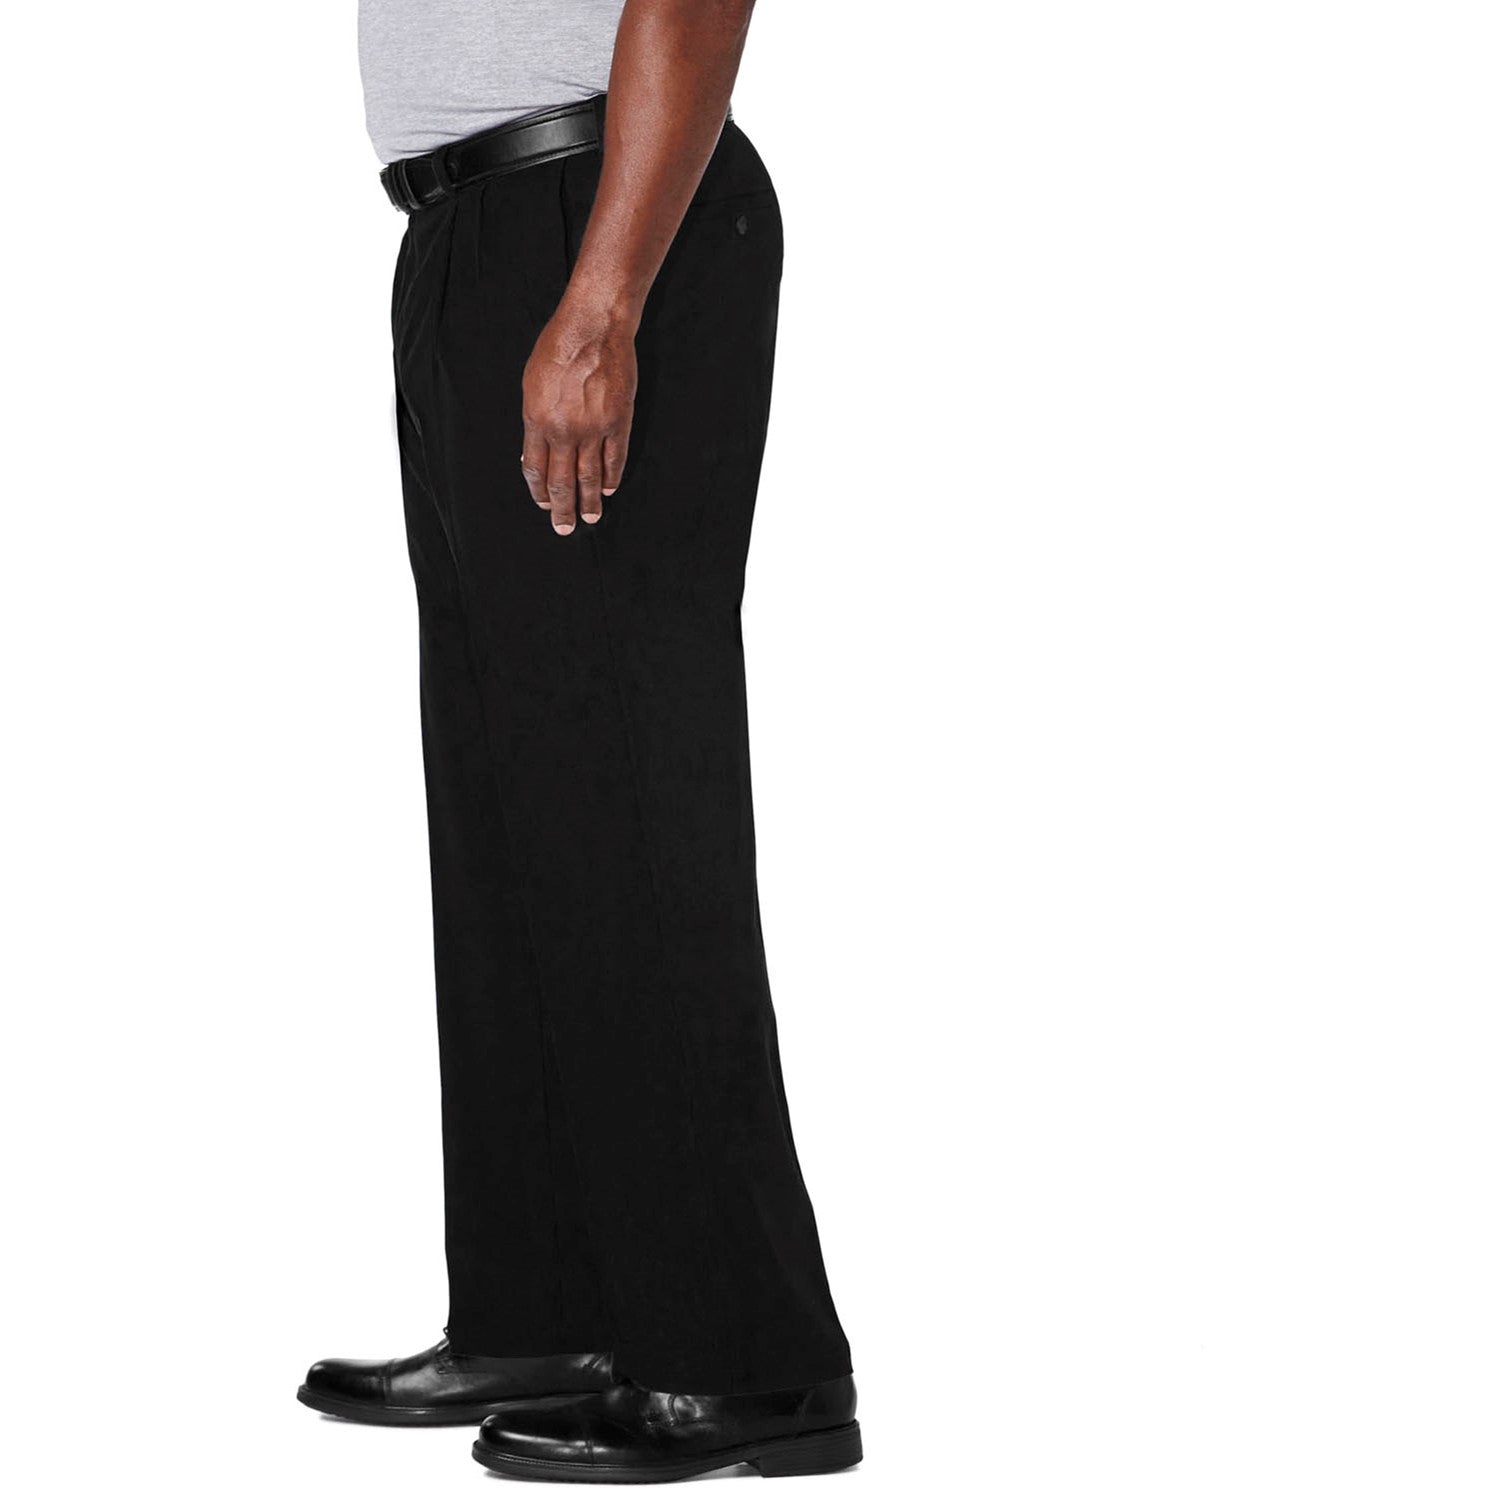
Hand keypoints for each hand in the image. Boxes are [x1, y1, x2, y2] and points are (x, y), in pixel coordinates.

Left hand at [520, 298, 638, 533]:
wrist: (593, 327)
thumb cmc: (558, 347)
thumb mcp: (531, 383)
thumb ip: (534, 419)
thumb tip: (536, 449)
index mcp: (536, 421)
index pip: (535, 469)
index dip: (539, 491)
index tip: (543, 505)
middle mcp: (563, 431)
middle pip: (561, 482)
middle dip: (561, 510)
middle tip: (563, 528)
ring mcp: (593, 429)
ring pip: (589, 477)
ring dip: (588, 502)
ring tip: (590, 519)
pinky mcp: (618, 422)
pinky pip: (614, 459)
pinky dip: (611, 478)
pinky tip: (608, 490)